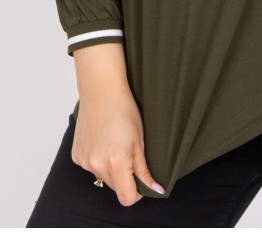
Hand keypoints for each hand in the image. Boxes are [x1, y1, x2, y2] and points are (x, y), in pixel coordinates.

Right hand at [71, 89, 163, 204]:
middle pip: (115, 188)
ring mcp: (84, 161)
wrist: (101, 92)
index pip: (127, 198)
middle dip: (125, 177)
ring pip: (102, 177)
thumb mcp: (140, 141)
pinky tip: (103, 141)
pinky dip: (98, 160)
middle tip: (130, 153)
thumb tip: (156, 189)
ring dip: (111, 168)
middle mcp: (97, 165)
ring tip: (115, 143)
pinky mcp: (76, 156)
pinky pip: (91, 167)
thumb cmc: (124, 111)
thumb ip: (144, 169)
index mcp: (116, 162)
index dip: (137, 193)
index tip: (142, 181)